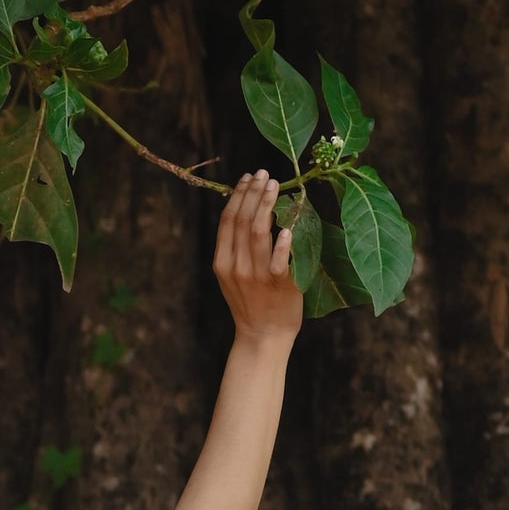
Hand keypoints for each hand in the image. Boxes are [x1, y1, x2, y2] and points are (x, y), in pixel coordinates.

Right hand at [213, 171, 301, 347]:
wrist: (263, 336)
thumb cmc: (252, 303)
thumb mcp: (233, 276)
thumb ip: (236, 249)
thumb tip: (248, 213)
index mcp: (222, 262)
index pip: (228, 220)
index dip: (237, 195)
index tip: (247, 177)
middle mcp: (236, 266)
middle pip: (242, 221)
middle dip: (252, 193)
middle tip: (263, 173)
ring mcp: (256, 276)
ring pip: (258, 233)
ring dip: (266, 205)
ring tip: (274, 185)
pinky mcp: (278, 286)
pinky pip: (278, 260)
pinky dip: (282, 243)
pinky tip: (286, 227)